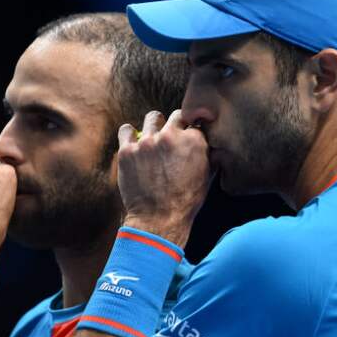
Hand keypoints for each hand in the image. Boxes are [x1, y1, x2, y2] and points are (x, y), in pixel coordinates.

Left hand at [116, 110, 211, 246]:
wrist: (159, 220)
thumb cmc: (186, 201)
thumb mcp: (207, 177)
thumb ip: (209, 155)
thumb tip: (212, 144)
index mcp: (194, 140)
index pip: (194, 123)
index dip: (191, 131)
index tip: (186, 137)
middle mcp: (170, 136)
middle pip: (175, 116)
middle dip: (175, 125)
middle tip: (172, 138)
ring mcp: (147, 142)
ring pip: (152, 118)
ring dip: (154, 127)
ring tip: (152, 140)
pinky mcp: (127, 150)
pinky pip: (125, 130)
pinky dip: (129, 135)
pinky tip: (132, 143)